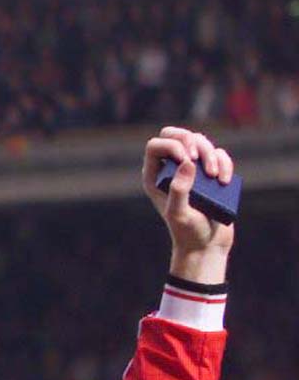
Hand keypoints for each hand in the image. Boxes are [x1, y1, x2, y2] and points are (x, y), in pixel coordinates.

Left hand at [140, 127, 234, 285]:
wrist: (206, 245)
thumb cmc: (186, 232)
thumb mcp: (179, 214)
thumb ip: (179, 190)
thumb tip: (186, 162)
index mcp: (154, 177)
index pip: (156, 145)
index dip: (172, 145)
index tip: (187, 160)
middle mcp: (170, 169)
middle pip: (176, 134)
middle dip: (192, 141)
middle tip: (199, 159)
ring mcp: (191, 169)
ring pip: (199, 141)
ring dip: (210, 153)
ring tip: (214, 177)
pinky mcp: (211, 173)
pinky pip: (218, 154)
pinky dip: (224, 162)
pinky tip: (224, 181)